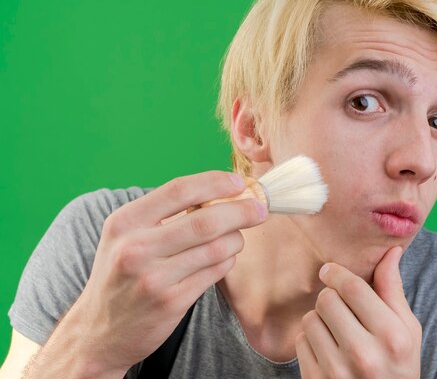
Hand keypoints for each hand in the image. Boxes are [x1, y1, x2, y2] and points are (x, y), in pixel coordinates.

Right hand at [33, 171, 266, 376]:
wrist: (99, 332)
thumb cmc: (121, 274)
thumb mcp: (126, 235)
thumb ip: (164, 213)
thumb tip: (219, 192)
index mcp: (125, 222)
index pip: (179, 189)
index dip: (215, 182)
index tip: (239, 183)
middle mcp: (136, 248)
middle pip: (206, 220)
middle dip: (241, 211)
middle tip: (259, 209)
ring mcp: (154, 278)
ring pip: (217, 248)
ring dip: (236, 239)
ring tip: (235, 238)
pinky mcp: (171, 302)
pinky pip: (215, 272)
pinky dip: (227, 261)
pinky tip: (221, 259)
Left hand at [296, 247, 421, 378]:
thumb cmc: (398, 366)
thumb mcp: (407, 330)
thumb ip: (393, 290)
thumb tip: (392, 250)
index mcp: (392, 336)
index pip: (353, 287)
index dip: (337, 273)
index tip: (330, 271)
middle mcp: (364, 354)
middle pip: (327, 299)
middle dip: (331, 298)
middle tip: (341, 309)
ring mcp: (337, 371)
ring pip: (310, 319)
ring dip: (319, 320)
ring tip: (337, 333)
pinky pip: (300, 342)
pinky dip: (310, 341)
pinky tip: (328, 351)